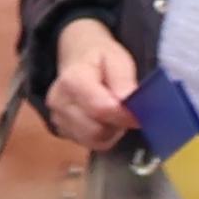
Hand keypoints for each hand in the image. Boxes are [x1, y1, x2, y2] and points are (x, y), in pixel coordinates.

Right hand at [45, 18, 139, 151]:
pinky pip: (88, 143)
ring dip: (110, 132)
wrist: (77, 56)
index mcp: (73, 81)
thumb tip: (128, 104)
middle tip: (127, 112)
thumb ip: (124, 81)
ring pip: (92, 140)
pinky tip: (105, 120)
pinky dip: (102, 136)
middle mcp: (60, 103)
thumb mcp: (118, 58)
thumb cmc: (99, 56)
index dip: (124, 115)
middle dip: (117, 124)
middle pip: (95, 130)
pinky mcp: (61, 130)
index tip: (140, 113)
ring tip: (115, 113)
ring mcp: (58, 118)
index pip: (101, 109)